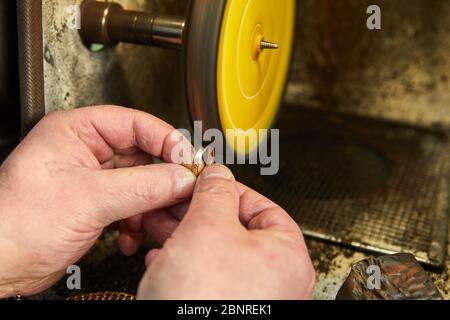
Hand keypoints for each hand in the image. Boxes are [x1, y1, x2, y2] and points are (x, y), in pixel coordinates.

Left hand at [0, 106, 196, 296]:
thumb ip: (143, 186)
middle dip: (161, 180)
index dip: (166, 140)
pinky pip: (132, 206)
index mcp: (77, 131)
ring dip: (150, 206)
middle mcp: (87, 152)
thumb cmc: (15, 224)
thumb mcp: (88, 199)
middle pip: (143, 156)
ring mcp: (93, 180)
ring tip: (151, 222)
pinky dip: (137, 222)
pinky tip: (129, 236)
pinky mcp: (96, 205)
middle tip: (179, 193)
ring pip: (141, 184)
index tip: (186, 160)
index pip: (135, 124)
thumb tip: (181, 178)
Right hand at [138, 165, 315, 299]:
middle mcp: (275, 280)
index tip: (205, 180)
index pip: (262, 206)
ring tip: (159, 224)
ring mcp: (250, 298)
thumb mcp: (208, 227)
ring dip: (184, 233)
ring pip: (215, 252)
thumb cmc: (205, 302)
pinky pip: (205, 276)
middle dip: (197, 211)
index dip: (228, 188)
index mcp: (286, 256)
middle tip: (175, 201)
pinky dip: (182, 262)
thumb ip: (215, 192)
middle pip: (235, 229)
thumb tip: (218, 173)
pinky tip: (160, 257)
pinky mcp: (222, 309)